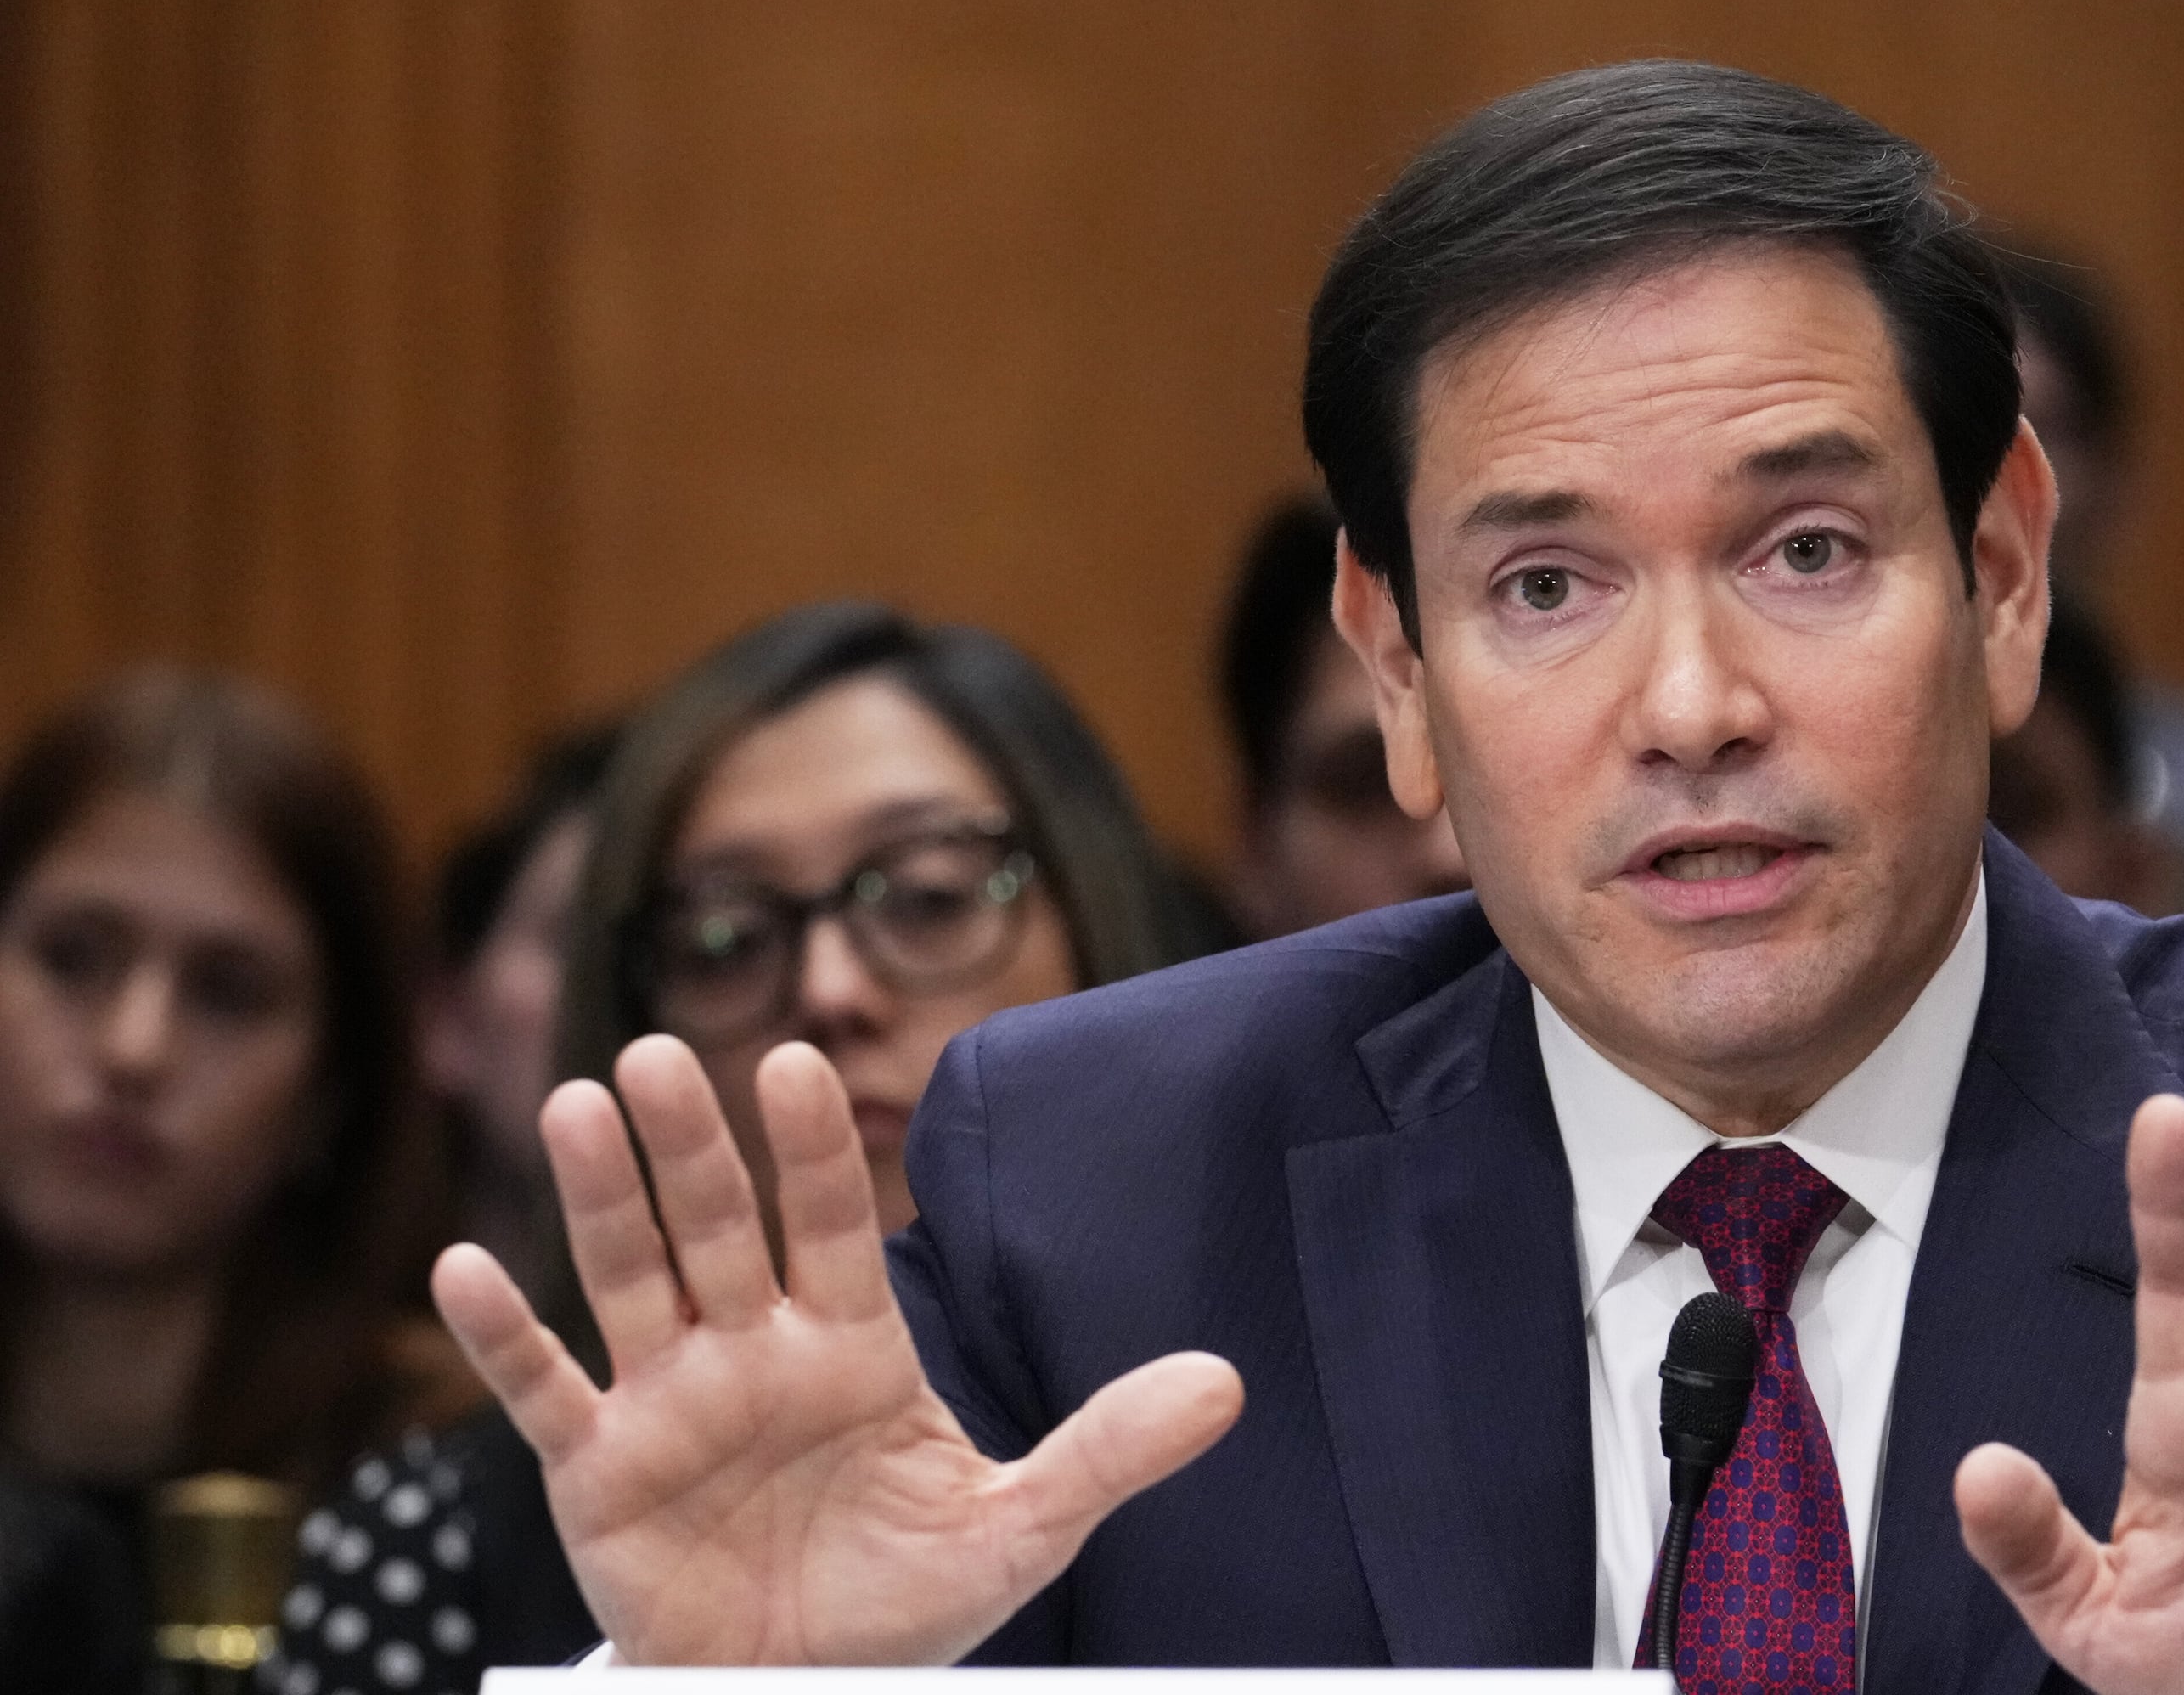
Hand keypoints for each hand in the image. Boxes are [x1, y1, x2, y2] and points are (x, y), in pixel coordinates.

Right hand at [431, 1035, 1242, 1664]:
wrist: (808, 1690)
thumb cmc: (907, 1599)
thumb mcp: (1020, 1529)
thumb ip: (1107, 1448)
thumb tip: (1227, 1384)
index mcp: (852, 1347)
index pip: (831, 1225)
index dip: (814, 1150)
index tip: (799, 1062)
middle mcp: (753, 1352)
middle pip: (719, 1227)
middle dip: (693, 1146)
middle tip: (667, 1050)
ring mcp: (670, 1405)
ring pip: (629, 1279)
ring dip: (599, 1197)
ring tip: (576, 1103)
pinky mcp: (599, 1474)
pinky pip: (543, 1393)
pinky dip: (500, 1337)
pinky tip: (458, 1270)